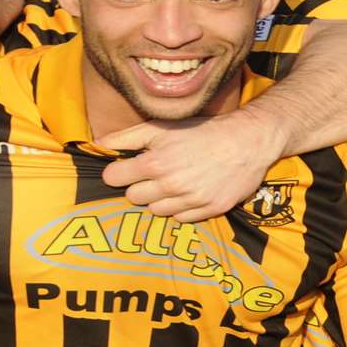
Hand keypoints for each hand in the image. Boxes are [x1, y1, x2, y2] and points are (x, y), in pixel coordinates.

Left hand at [99, 107, 287, 221]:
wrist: (249, 140)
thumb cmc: (203, 130)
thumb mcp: (162, 127)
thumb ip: (126, 137)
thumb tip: (98, 145)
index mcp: (155, 163)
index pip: (113, 178)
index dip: (119, 171)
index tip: (129, 168)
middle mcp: (171, 185)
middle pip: (133, 198)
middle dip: (140, 186)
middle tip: (156, 175)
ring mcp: (192, 200)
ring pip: (156, 211)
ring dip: (160, 199)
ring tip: (175, 183)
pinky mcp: (211, 209)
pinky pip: (181, 219)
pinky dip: (182, 208)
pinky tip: (191, 192)